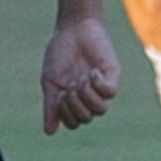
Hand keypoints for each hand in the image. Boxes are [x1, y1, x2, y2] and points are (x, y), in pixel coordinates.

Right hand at [42, 14, 121, 132]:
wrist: (73, 27)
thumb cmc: (60, 52)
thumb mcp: (49, 81)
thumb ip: (50, 106)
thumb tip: (49, 132)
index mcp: (73, 99)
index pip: (74, 123)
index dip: (66, 115)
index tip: (59, 95)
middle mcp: (88, 96)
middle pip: (86, 118)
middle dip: (74, 105)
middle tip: (70, 86)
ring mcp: (100, 87)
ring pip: (100, 110)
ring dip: (86, 97)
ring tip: (80, 81)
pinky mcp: (111, 75)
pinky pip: (110, 93)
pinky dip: (98, 86)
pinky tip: (92, 72)